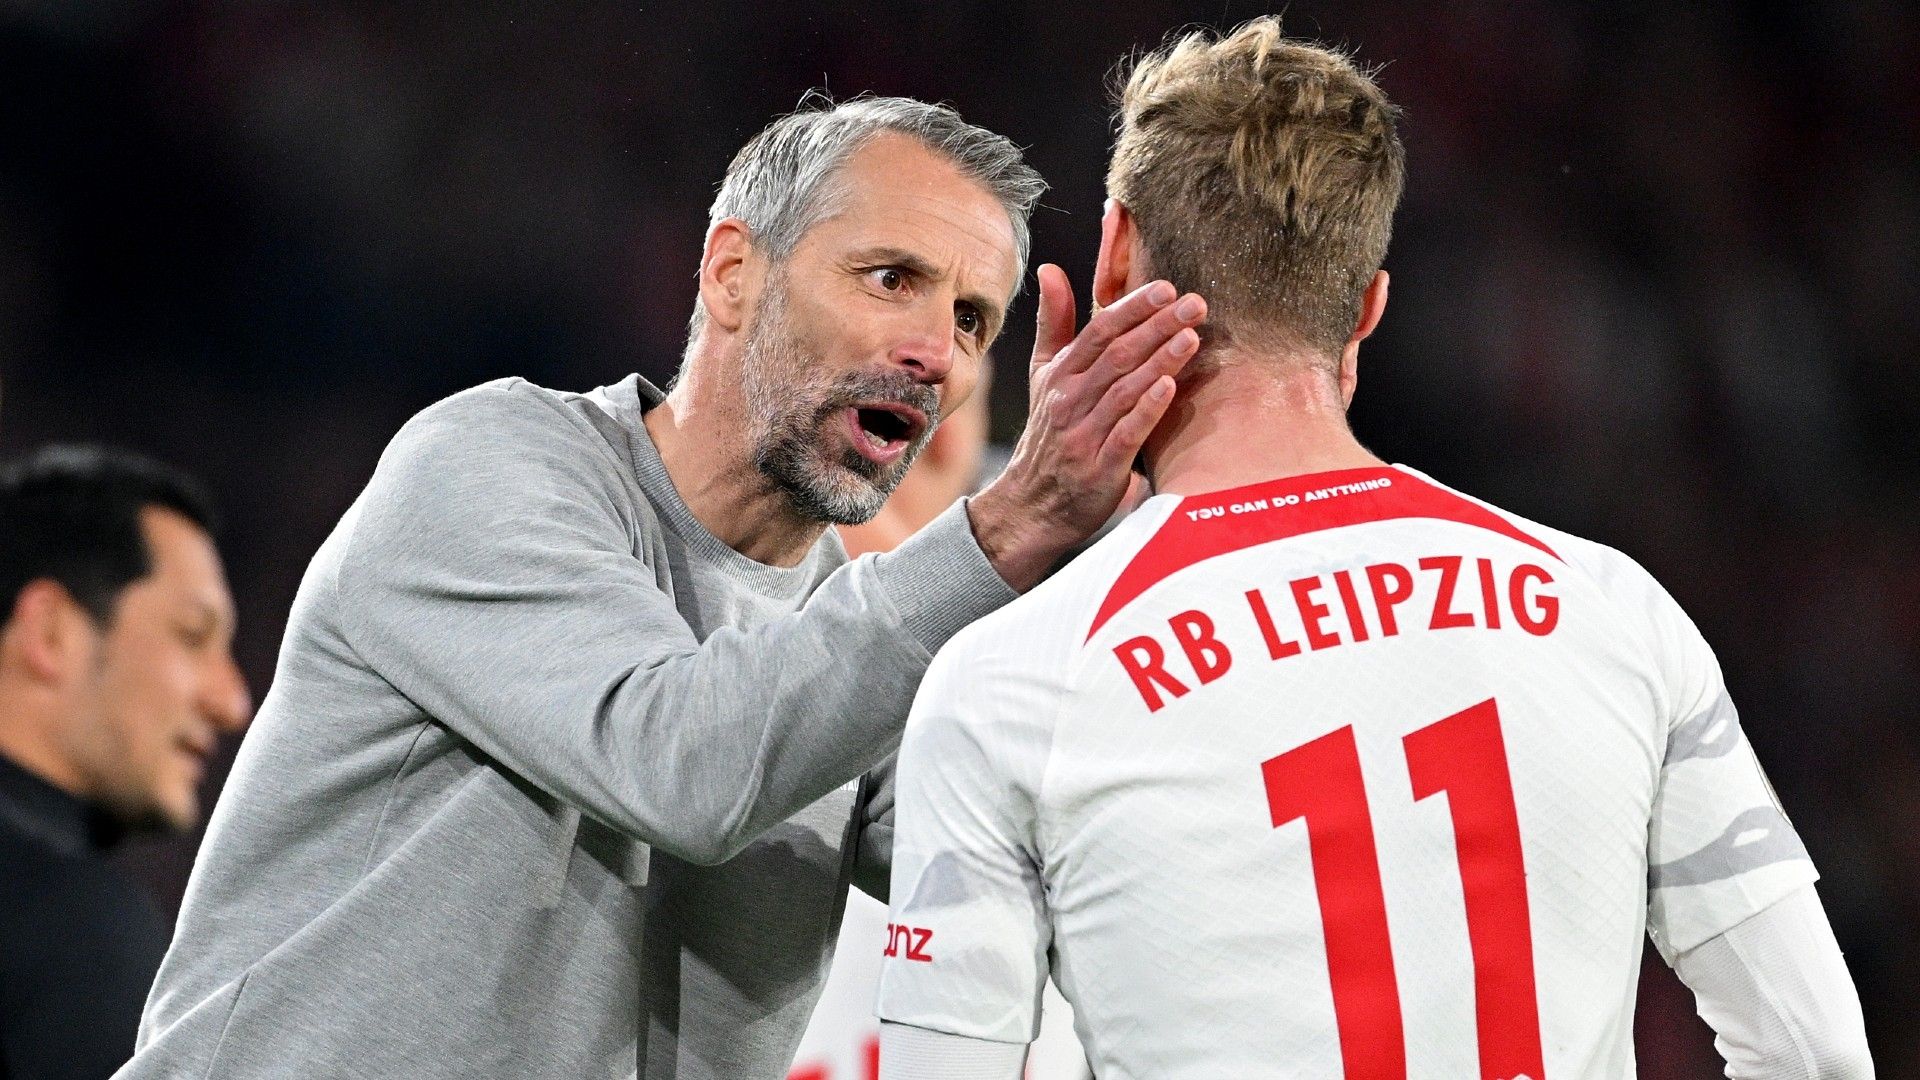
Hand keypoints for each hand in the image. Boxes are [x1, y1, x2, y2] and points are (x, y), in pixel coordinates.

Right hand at [968, 264, 1205, 590]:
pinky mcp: (1100, 468)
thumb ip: (1054, 324)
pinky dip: (1147, 409)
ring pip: (1124, 390)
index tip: (1166, 288)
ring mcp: (1084, 435)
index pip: (1099, 332)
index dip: (1133, 307)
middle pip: (1116, 355)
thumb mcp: (1044, 376)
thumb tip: (1051, 268)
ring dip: (1159, 361)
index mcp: (1060, 376)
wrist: (1032, 505)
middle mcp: (1069, 401)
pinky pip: (1125, 433)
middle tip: (1195, 304)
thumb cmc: (1049, 435)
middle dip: (1156, 326)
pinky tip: (1170, 386)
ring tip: (1191, 336)